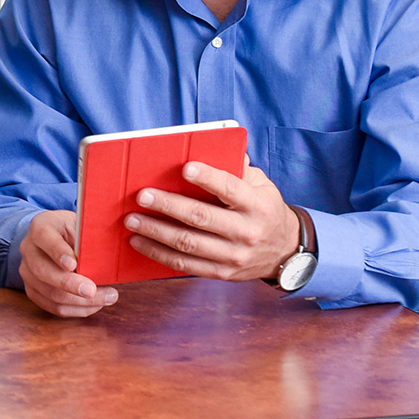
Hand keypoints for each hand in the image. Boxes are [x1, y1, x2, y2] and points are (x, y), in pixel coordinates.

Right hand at [17, 210, 119, 317]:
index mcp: (40, 226)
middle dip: (69, 284)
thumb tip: (105, 259)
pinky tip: (95, 305)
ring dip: (79, 301)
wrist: (58, 238)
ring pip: (50, 293)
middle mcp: (28, 249)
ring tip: (106, 298)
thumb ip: (88, 238)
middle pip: (43, 271)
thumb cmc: (74, 231)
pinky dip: (76, 309)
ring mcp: (27, 271)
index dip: (58, 252)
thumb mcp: (81, 224)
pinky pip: (53, 306)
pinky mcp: (33, 290)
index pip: (44, 238)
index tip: (74, 264)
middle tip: (92, 291)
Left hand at [124, 160, 298, 281]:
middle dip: (168, 205)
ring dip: (156, 231)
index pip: (230, 189)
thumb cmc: (264, 209)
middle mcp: (247, 232)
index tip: (185, 167)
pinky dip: (159, 254)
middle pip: (201, 218)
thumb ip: (238, 168)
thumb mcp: (261, 185)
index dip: (208, 178)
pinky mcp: (222, 273)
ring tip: (132, 220)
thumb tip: (213, 145)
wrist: (285, 252)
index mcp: (257, 206)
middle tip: (142, 196)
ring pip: (188, 244)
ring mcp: (234, 256)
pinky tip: (140, 242)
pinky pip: (186, 266)